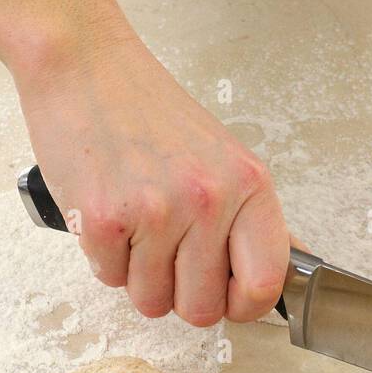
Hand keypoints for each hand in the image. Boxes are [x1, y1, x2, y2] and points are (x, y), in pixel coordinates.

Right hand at [14, 29, 288, 325]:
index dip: (242, 306)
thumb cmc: (150, 113)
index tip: (225, 296)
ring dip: (138, 276)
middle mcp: (208, 201)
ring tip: (135, 224)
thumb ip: (250, 219)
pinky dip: (105, 257)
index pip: (264, 287)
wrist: (84, 63)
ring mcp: (156, 212)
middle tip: (167, 255)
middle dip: (180, 295)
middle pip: (201, 310)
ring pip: (151, 301)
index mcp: (249, 187)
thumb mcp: (224, 159)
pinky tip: (109, 213)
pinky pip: (110, 279)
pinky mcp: (104, 219)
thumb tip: (287, 273)